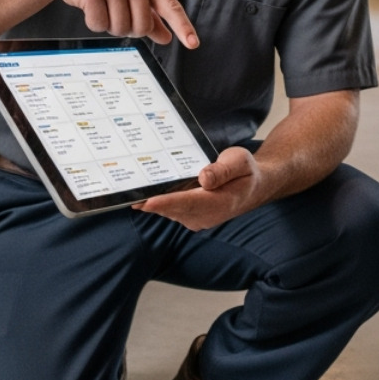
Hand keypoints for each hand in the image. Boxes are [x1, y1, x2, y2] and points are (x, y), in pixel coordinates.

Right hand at [45, 0, 198, 46]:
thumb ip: (151, 15)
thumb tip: (166, 37)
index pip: (170, 6)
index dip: (183, 26)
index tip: (193, 43)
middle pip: (142, 26)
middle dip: (128, 28)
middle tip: (117, 13)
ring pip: (120, 28)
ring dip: (109, 25)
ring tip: (103, 6)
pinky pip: (98, 25)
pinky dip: (93, 22)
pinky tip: (90, 6)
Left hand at [136, 147, 260, 230]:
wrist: (253, 186)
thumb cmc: (245, 171)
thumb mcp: (239, 162)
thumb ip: (223, 170)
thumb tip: (203, 178)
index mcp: (220, 202)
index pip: (189, 203)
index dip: (167, 203)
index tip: (147, 202)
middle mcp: (206, 215)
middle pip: (173, 209)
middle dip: (150, 202)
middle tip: (125, 193)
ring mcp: (197, 218)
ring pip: (169, 210)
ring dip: (150, 202)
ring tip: (129, 190)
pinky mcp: (190, 216)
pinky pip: (171, 209)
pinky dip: (158, 202)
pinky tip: (144, 192)